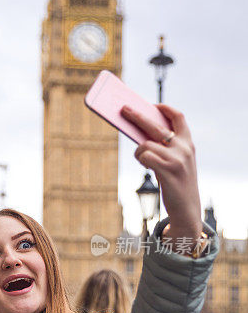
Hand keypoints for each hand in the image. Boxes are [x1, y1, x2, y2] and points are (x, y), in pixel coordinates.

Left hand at [121, 104, 201, 245]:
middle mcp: (184, 148)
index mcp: (188, 143)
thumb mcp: (175, 161)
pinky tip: (145, 164)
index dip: (165, 108)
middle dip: (137, 116)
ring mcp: (177, 158)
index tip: (152, 104)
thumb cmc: (177, 182)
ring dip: (139, 151)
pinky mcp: (168, 170)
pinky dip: (141, 159)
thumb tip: (138, 131)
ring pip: (145, 144)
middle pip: (155, 125)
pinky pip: (144, 156)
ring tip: (142, 159)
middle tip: (124, 108)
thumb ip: (164, 147)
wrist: (187, 208)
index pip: (178, 117)